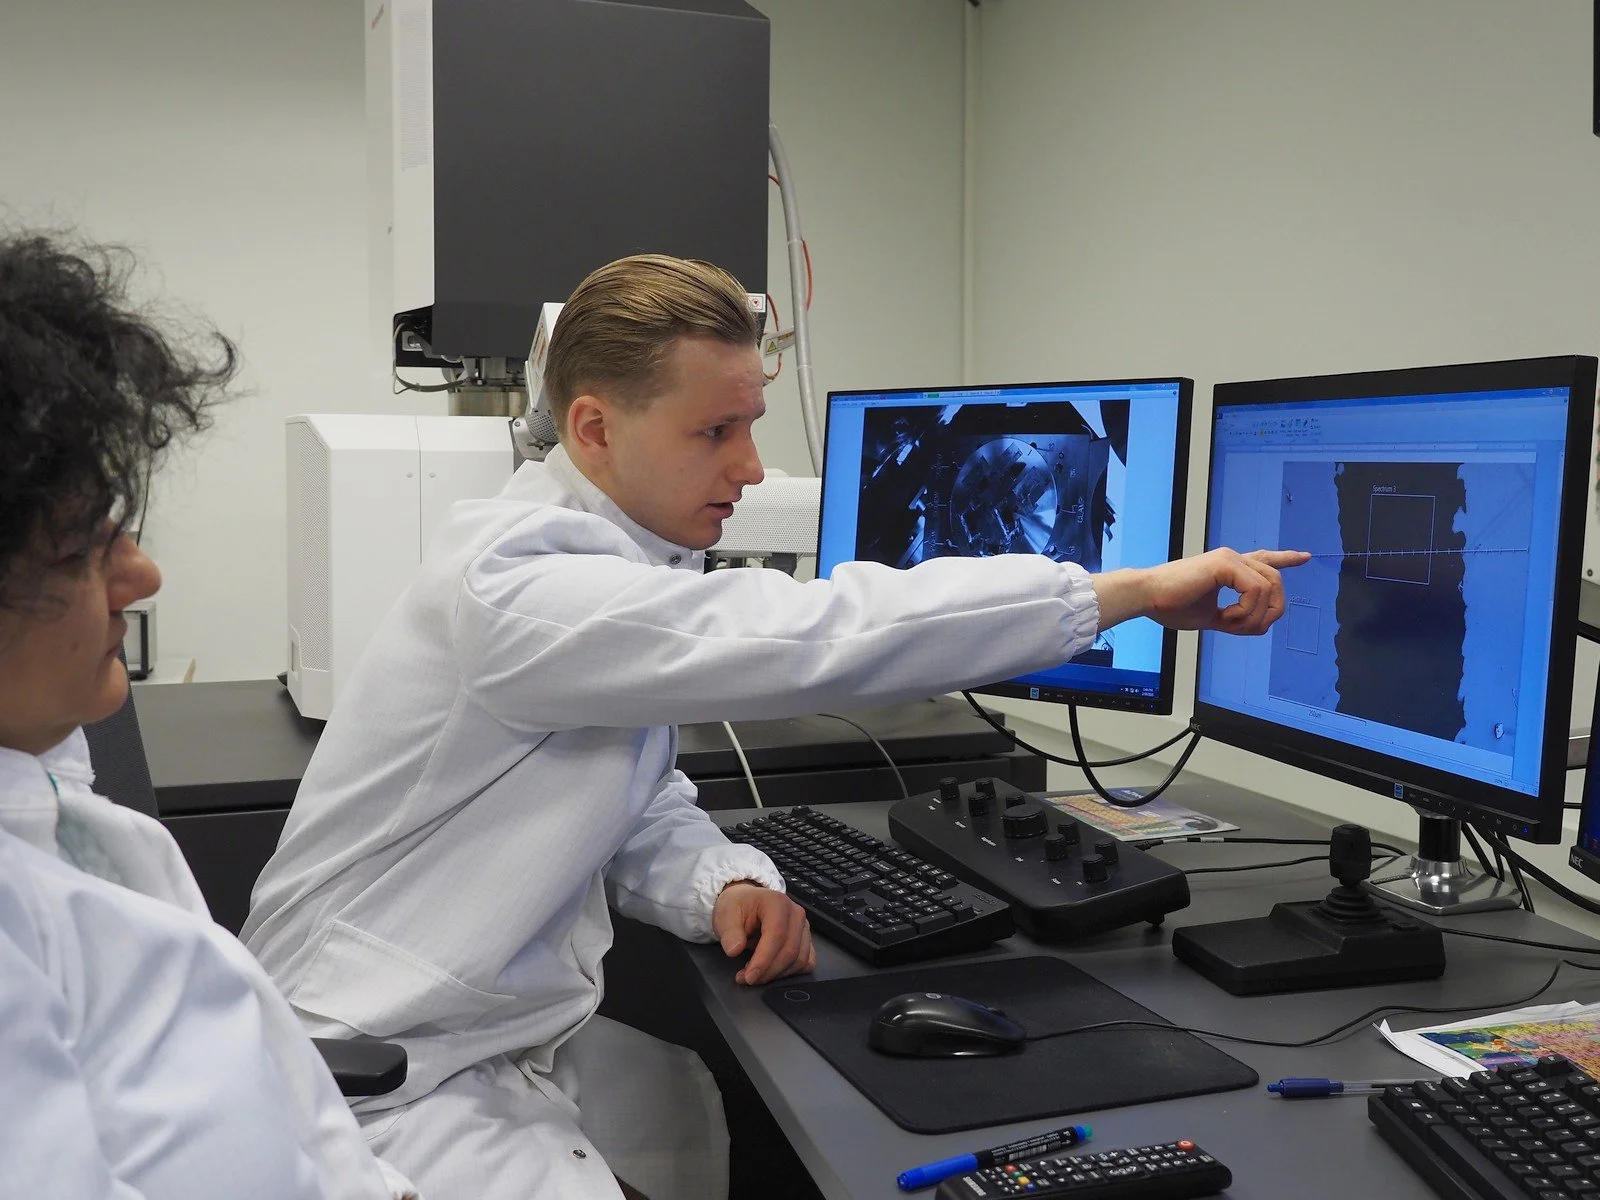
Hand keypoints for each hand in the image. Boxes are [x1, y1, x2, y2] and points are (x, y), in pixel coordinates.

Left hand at [712, 881, 815, 985]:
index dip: (763, 960)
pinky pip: (806, 962)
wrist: (746, 902)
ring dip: (777, 974)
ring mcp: (804, 927)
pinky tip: (772, 971)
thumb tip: (734, 950)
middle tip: (747, 979)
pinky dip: (790, 972)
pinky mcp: (807, 940)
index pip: (776, 936)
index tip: (749, 977)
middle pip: (790, 951)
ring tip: (755, 974)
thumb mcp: (725, 916)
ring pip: (799, 960)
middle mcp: (796, 914)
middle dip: (768, 971)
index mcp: (777, 903)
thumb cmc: (737, 908)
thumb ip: (729, 933)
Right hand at [1094, 548, 1310, 633]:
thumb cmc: (1169, 605)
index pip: (1263, 559)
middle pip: (1276, 581)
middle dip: (1270, 611)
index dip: (1285, 558)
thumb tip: (1257, 626)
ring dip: (1253, 616)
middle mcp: (1232, 558)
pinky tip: (1225, 618)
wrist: (1146, 597)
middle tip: (1241, 628)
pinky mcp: (1225, 564)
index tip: (1305, 557)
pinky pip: (1256, 590)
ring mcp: (1230, 559)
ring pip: (1269, 588)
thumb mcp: (1209, 617)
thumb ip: (1234, 618)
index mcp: (1228, 568)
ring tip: (1228, 624)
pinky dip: (1245, 611)